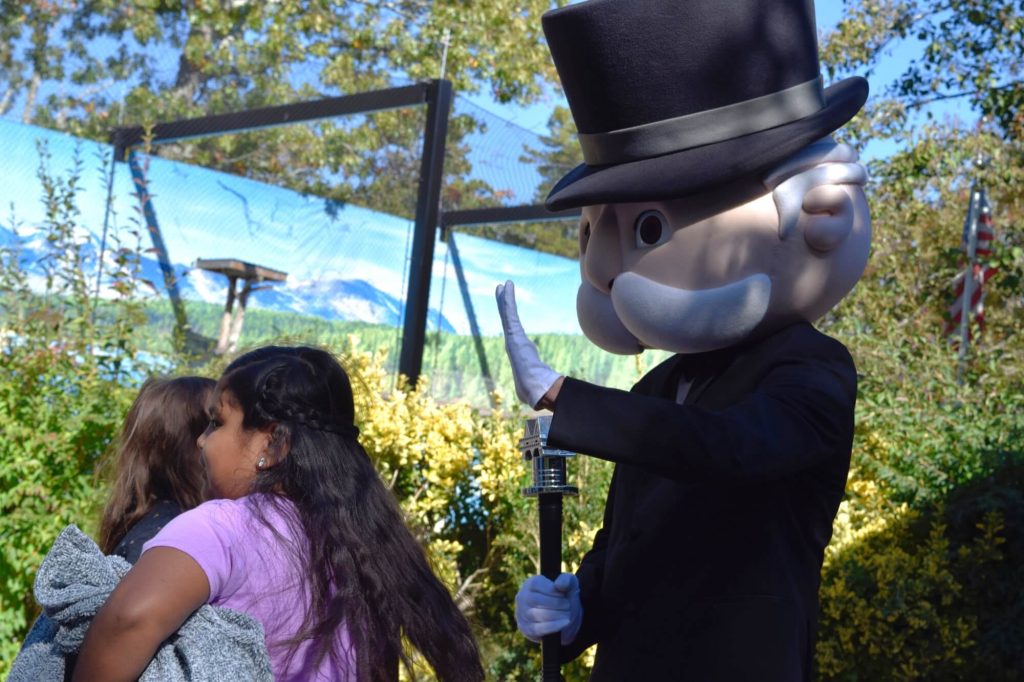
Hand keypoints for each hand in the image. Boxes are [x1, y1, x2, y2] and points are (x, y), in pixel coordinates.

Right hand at [495, 280, 561, 408]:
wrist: (534, 387)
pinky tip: (507, 287)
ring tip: (504, 285)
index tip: (508, 309)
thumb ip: (538, 384)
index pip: (514, 329)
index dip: (510, 318)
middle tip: (501, 290)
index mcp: (519, 350)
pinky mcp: (513, 334)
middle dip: (504, 304)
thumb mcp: (536, 383)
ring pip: (507, 314)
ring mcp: (512, 337)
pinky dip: (507, 300)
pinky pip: (509, 313)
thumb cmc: (535, 388)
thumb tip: (543, 397)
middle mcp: (513, 342)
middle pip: (508, 318)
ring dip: (505, 299)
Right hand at [515, 573, 582, 644]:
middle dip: (555, 604)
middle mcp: (522, 598)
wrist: (565, 617)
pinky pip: (538, 629)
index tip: (564, 594)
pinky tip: (565, 623)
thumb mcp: (569, 584)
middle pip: (536, 600)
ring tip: (567, 614)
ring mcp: (522, 614)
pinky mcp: (527, 629)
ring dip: (555, 615)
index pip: (536, 585)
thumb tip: (560, 585)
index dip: (552, 590)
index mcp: (530, 584)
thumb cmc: (564, 597)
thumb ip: (567, 580)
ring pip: (536, 615)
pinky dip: (553, 626)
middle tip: (568, 606)